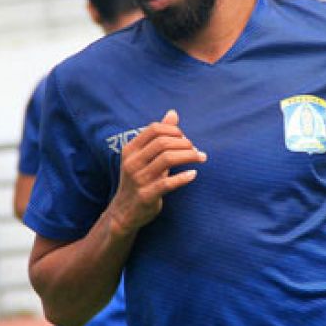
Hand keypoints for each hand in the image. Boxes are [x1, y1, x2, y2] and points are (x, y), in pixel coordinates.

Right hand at [109, 110, 205, 235]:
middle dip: (184, 143)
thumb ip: (158, 136)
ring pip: (167, 159)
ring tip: (200, 158)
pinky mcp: (146, 196)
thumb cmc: (139, 179)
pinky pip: (168, 183)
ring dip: (188, 156)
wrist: (124, 212)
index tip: (185, 139)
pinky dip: (183, 177)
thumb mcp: (144, 157)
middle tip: (196, 150)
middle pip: (163, 143)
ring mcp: (138, 179)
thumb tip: (173, 113)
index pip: (154, 129)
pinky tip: (193, 174)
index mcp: (130, 150)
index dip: (174, 130)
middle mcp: (132, 162)